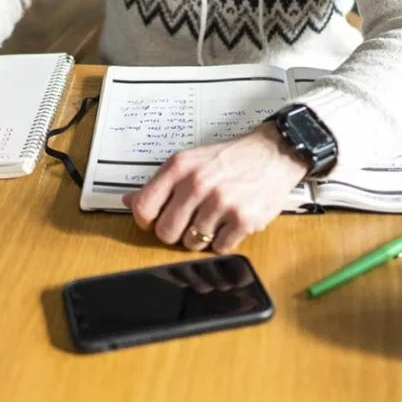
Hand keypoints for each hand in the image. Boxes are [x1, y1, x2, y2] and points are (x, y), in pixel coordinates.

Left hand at [122, 123, 309, 253]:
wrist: (273, 153)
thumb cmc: (230, 158)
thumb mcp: (189, 161)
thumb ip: (159, 183)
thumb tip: (129, 201)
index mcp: (180, 167)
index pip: (144, 207)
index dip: (146, 221)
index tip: (154, 221)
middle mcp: (198, 184)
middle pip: (166, 232)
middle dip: (175, 232)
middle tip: (189, 222)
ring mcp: (221, 203)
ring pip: (192, 243)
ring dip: (201, 237)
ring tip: (213, 219)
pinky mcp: (243, 220)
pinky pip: (220, 248)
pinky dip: (224, 241)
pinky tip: (229, 223)